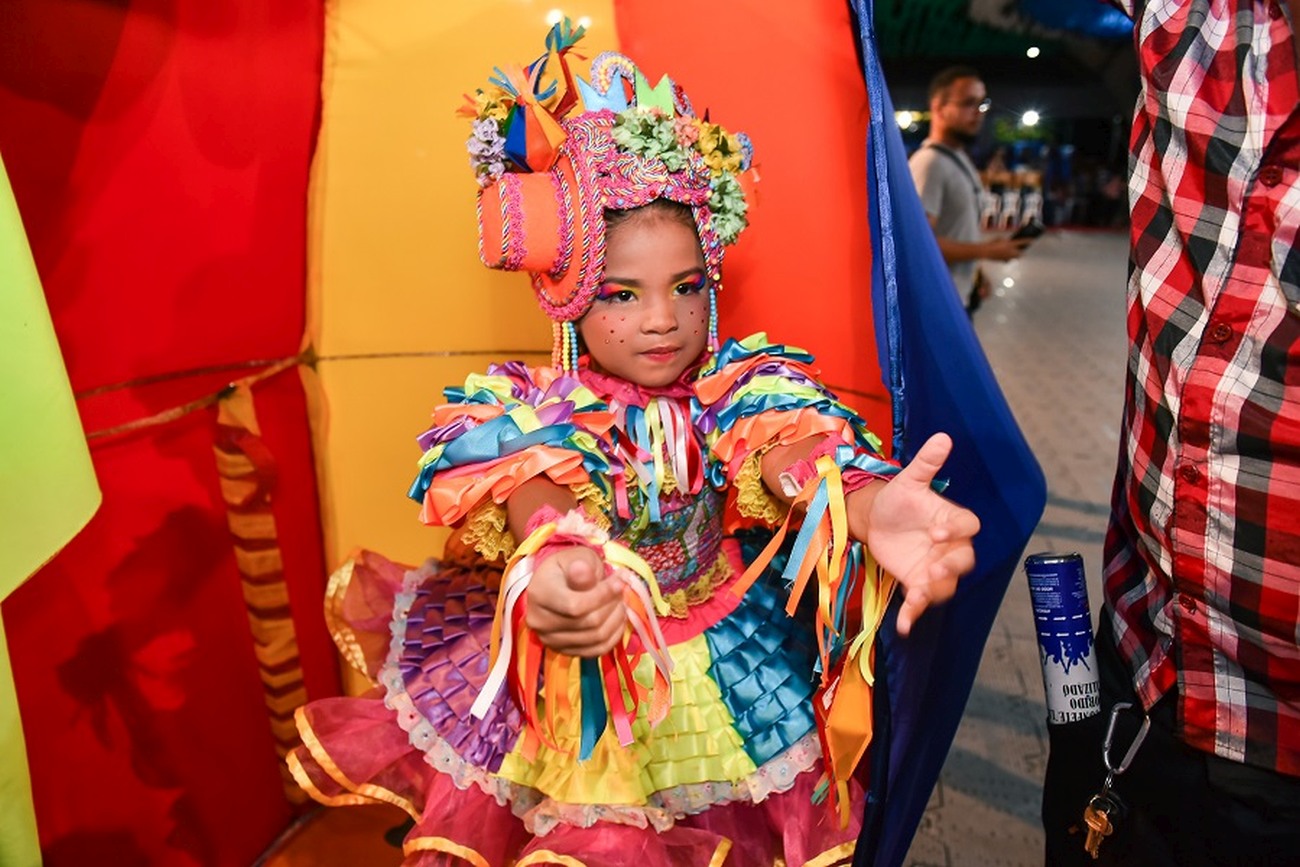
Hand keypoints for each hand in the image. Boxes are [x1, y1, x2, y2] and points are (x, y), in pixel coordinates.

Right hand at [524, 545, 626, 656]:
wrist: (556, 583)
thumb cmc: (568, 566)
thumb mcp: (576, 558)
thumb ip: (581, 567)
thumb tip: (582, 570)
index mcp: (539, 595)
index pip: (576, 605)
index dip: (603, 595)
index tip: (620, 580)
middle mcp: (539, 621)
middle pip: (589, 623)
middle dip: (613, 605)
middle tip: (622, 590)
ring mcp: (550, 640)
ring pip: (596, 638)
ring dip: (616, 619)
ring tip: (620, 602)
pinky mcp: (563, 651)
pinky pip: (596, 650)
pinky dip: (613, 636)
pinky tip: (617, 619)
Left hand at [855, 433, 979, 635]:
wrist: (877, 519)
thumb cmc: (899, 498)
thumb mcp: (909, 480)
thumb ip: (926, 463)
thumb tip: (943, 436)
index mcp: (952, 520)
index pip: (967, 526)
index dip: (955, 530)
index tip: (935, 532)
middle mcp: (950, 546)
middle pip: (963, 561)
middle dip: (951, 567)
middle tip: (933, 570)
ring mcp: (935, 567)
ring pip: (946, 585)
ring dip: (934, 593)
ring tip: (916, 597)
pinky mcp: (918, 583)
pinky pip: (922, 602)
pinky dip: (914, 614)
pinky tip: (904, 624)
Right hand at [983, 237, 1031, 260]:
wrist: (984, 252)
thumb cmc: (991, 243)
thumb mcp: (999, 238)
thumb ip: (1006, 240)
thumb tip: (1010, 242)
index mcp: (1010, 244)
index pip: (1022, 242)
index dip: (1028, 241)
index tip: (1033, 240)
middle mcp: (1010, 251)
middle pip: (1021, 253)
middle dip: (1021, 252)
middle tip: (1021, 249)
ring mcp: (1007, 257)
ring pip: (1015, 257)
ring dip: (1015, 255)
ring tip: (1012, 252)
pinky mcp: (1003, 261)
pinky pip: (1009, 259)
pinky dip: (1008, 258)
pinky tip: (1004, 255)